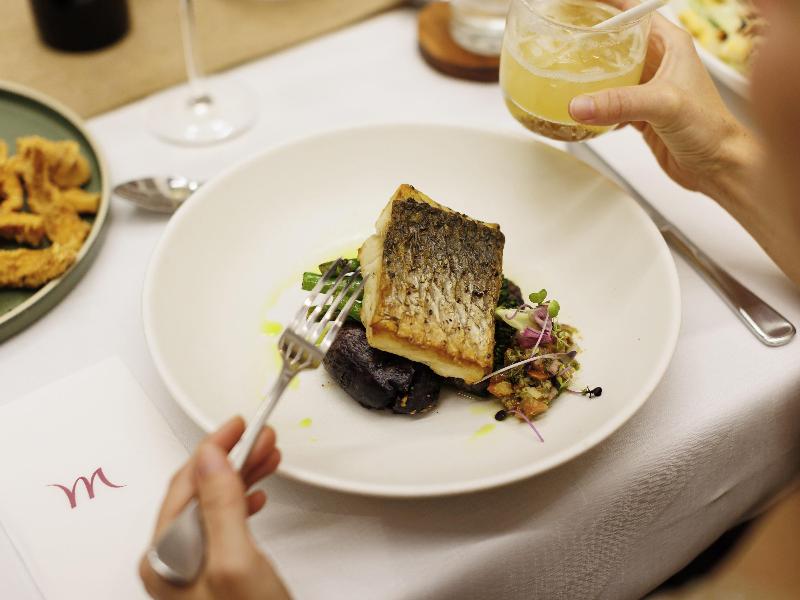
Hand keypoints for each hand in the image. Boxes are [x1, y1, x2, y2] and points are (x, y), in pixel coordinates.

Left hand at [139, 417, 290, 599]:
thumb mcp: (237, 562)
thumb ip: (221, 507)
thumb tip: (210, 460)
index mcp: (167, 554)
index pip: (187, 483)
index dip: (214, 447)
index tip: (238, 424)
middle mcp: (175, 559)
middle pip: (201, 489)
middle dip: (232, 457)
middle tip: (259, 434)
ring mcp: (196, 566)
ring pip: (215, 502)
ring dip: (241, 474)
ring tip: (266, 454)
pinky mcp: (217, 572)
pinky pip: (225, 521)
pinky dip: (243, 499)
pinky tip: (256, 495)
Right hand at [568, 13, 760, 201]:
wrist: (717, 165)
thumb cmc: (711, 128)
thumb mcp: (664, 105)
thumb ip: (620, 102)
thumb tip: (580, 103)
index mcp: (670, 44)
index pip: (633, 11)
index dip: (607, 6)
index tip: (579, 7)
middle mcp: (659, 62)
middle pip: (617, 40)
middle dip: (591, 39)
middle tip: (564, 39)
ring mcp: (648, 88)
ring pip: (611, 72)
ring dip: (590, 74)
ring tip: (566, 72)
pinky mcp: (640, 113)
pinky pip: (609, 102)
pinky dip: (594, 106)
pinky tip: (583, 110)